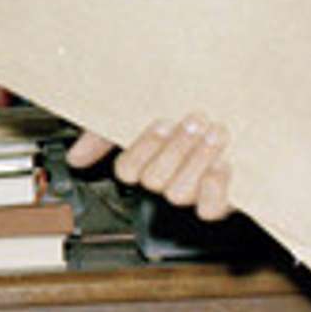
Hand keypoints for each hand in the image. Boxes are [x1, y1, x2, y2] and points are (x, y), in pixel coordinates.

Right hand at [66, 116, 235, 221]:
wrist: (235, 101)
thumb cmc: (187, 106)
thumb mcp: (140, 111)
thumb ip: (104, 132)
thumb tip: (75, 156)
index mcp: (145, 161)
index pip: (128, 170)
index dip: (144, 149)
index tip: (160, 122)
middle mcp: (166, 178)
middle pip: (155, 181)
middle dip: (175, 149)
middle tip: (193, 121)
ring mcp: (192, 190)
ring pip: (180, 193)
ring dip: (197, 161)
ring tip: (215, 133)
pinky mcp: (221, 199)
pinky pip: (210, 209)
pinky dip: (214, 189)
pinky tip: (222, 164)